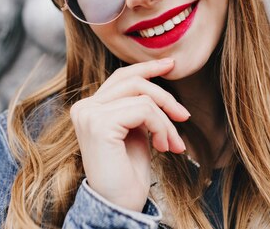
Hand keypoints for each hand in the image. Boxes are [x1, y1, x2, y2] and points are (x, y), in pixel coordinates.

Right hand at [69, 58, 190, 211]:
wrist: (120, 204)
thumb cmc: (129, 173)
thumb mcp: (135, 131)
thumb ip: (137, 107)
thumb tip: (156, 83)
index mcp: (90, 107)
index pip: (120, 78)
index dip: (146, 68)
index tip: (171, 64)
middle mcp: (84, 107)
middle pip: (132, 81)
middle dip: (165, 96)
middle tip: (185, 116)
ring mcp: (89, 114)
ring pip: (142, 97)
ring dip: (166, 121)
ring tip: (173, 144)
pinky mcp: (99, 124)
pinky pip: (143, 110)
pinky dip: (161, 127)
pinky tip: (163, 147)